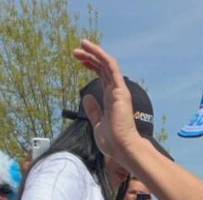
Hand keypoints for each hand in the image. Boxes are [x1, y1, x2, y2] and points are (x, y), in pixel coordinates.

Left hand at [72, 40, 146, 163]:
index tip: (80, 61)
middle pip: (104, 68)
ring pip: (108, 64)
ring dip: (94, 53)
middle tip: (76, 51)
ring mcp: (119, 91)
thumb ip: (93, 110)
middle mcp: (117, 93)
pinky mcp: (120, 90)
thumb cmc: (113, 141)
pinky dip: (101, 56)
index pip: (103, 77)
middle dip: (90, 58)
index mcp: (112, 99)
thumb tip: (87, 97)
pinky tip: (90, 49)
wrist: (123, 148)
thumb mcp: (98, 123)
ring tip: (81, 45)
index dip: (92, 66)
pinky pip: (112, 67)